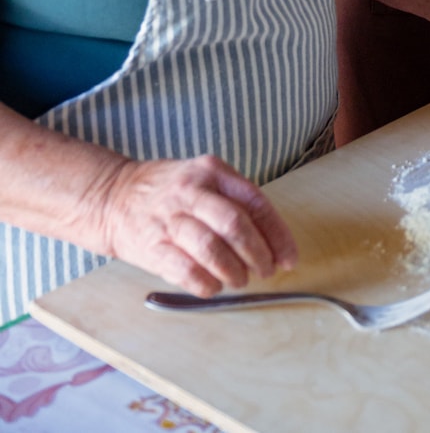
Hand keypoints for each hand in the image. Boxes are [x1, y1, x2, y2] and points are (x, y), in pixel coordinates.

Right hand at [91, 153, 297, 296]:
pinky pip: (184, 270)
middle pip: (234, 224)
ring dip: (233, 271)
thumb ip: (234, 200)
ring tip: (241, 280)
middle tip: (266, 271)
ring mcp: (169, 219)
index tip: (288, 257)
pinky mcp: (152, 246)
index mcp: (211, 171)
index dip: (276, 234)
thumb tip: (271, 240)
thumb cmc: (168, 191)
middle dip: (258, 254)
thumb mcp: (203, 178)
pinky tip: (214, 287)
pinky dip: (205, 284)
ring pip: (211, 248)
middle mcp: (191, 192)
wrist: (112, 197)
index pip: (254, 202)